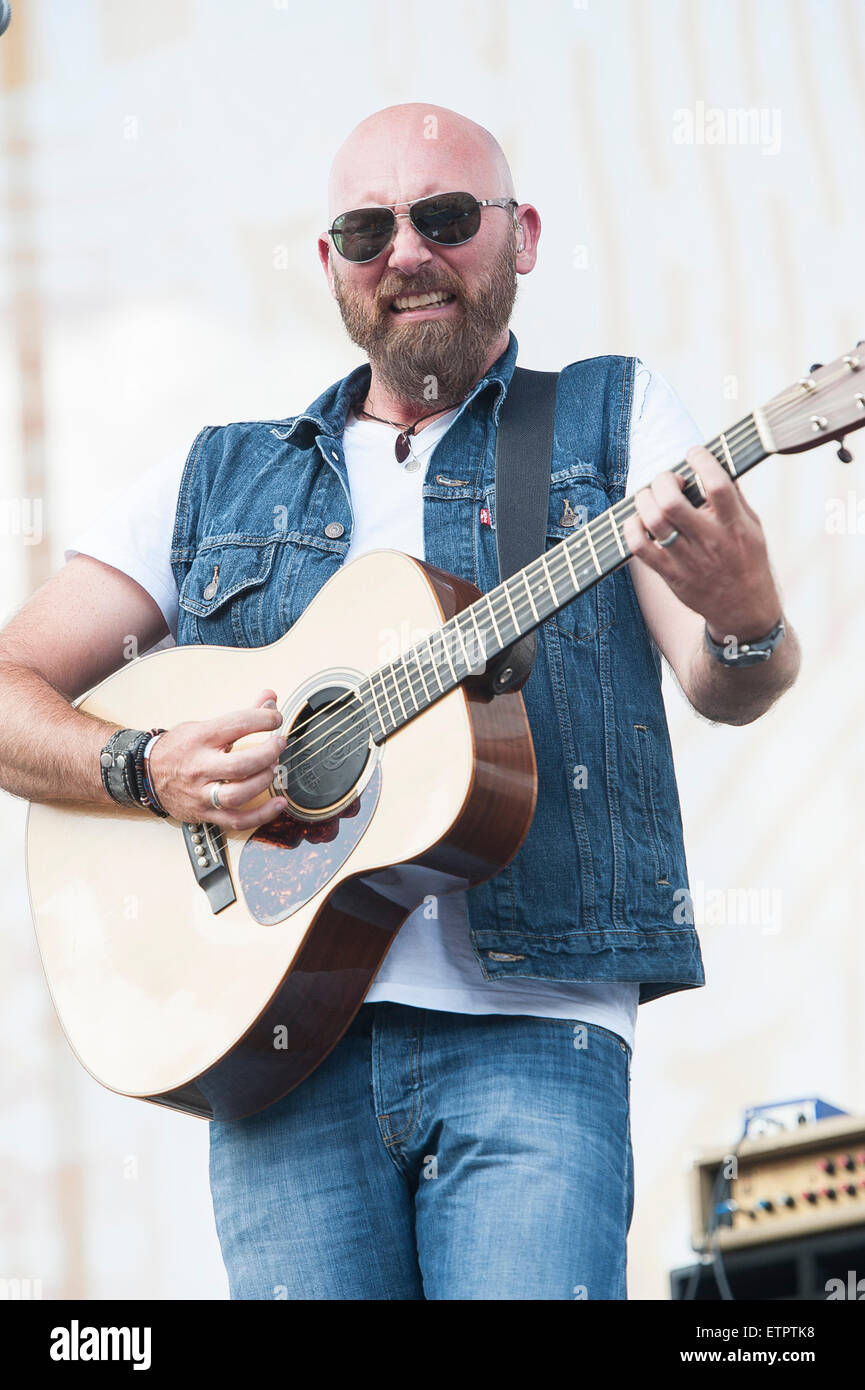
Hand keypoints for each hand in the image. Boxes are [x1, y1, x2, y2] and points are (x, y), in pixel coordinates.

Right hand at [148, 688, 288, 829]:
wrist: (146, 774)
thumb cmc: (179, 748)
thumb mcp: (204, 726)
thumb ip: (242, 715)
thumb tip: (270, 698)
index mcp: (199, 739)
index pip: (238, 724)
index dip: (264, 719)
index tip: (275, 718)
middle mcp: (199, 767)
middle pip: (241, 765)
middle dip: (268, 753)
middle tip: (278, 744)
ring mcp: (200, 794)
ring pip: (238, 794)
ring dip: (264, 781)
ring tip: (273, 768)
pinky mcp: (204, 814)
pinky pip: (237, 820)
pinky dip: (262, 815)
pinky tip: (278, 803)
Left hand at [622, 446, 782, 642]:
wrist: (743, 610)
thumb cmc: (747, 561)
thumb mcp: (752, 526)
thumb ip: (735, 497)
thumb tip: (716, 463)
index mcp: (735, 526)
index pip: (717, 485)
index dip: (701, 461)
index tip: (693, 454)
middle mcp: (711, 541)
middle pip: (672, 503)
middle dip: (663, 481)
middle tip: (666, 480)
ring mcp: (688, 560)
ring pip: (654, 522)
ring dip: (645, 501)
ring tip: (650, 497)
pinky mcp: (670, 575)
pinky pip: (640, 547)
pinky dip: (632, 528)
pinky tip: (638, 521)